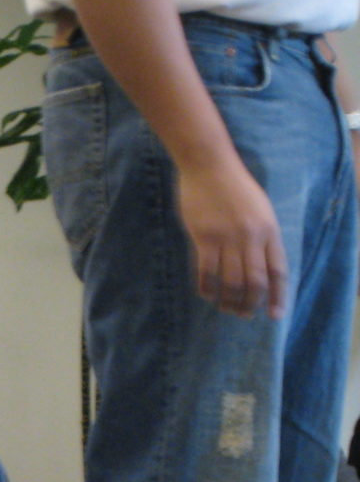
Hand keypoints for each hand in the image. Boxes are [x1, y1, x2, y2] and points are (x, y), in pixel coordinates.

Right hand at [175, 159, 286, 318]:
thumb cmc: (233, 185)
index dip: (278, 295)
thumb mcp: (258, 209)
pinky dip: (207, 287)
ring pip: (231, 280)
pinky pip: (206, 271)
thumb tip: (257, 264)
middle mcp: (251, 237)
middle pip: (255, 281)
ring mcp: (227, 238)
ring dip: (229, 300)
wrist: (209, 166)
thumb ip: (261, 235)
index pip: (278, 270)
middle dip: (251, 303)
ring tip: (225, 308)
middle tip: (245, 315)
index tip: (275, 314)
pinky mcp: (204, 237)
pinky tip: (206, 295)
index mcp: (269, 229)